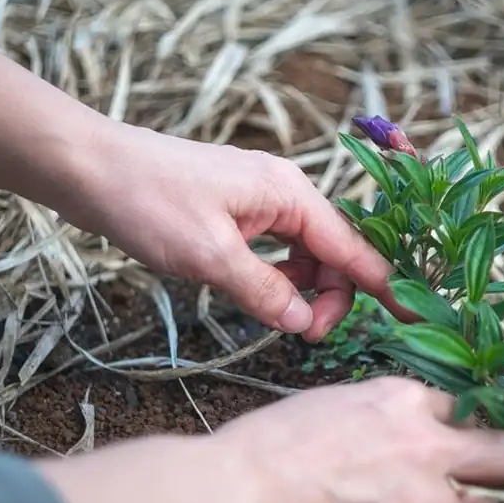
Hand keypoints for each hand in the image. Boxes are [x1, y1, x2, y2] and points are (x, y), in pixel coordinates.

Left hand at [64, 122, 398, 341]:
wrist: (91, 167)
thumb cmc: (149, 202)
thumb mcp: (210, 256)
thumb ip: (265, 292)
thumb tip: (305, 324)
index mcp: (290, 194)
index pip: (352, 247)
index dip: (383, 286)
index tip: (412, 318)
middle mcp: (284, 192)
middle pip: (332, 252)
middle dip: (330, 295)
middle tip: (304, 335)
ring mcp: (259, 200)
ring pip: (303, 253)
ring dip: (300, 288)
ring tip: (278, 318)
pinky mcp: (234, 211)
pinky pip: (274, 248)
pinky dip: (275, 275)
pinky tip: (257, 295)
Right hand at [205, 377, 503, 502]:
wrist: (241, 496)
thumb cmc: (266, 449)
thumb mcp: (331, 406)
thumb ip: (378, 419)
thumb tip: (393, 440)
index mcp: (402, 401)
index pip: (458, 409)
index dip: (455, 431)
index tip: (454, 447)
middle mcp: (429, 444)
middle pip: (501, 452)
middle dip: (501, 466)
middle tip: (495, 482)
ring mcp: (431, 500)